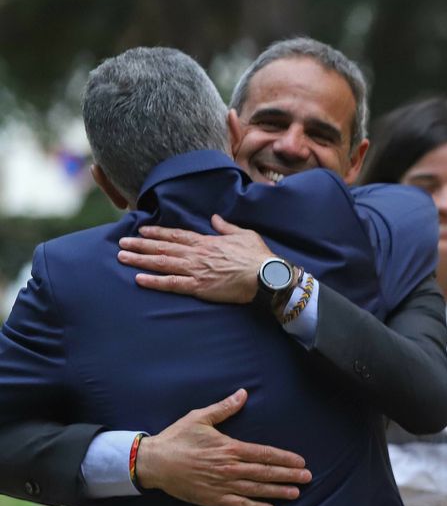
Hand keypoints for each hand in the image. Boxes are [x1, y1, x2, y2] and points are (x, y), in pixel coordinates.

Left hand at [117, 214, 272, 303]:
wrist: (265, 275)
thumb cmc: (258, 256)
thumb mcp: (244, 234)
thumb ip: (226, 227)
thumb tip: (215, 218)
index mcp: (206, 242)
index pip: (176, 235)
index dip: (157, 232)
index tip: (142, 230)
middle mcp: (196, 254)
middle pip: (162, 247)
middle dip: (140, 244)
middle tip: (122, 242)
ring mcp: (195, 270)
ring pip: (162, 263)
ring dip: (140, 259)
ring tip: (122, 256)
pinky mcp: (199, 287)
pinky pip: (172, 284)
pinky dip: (154, 281)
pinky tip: (139, 279)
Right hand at [137, 389, 311, 505]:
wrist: (153, 462)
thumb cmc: (177, 438)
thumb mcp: (200, 418)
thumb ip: (224, 408)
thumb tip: (243, 394)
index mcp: (230, 448)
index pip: (264, 454)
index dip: (285, 458)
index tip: (300, 461)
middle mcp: (229, 468)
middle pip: (265, 473)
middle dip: (289, 475)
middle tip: (307, 478)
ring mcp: (222, 485)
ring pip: (256, 490)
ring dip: (277, 492)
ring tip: (296, 493)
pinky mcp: (212, 498)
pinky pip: (238, 505)